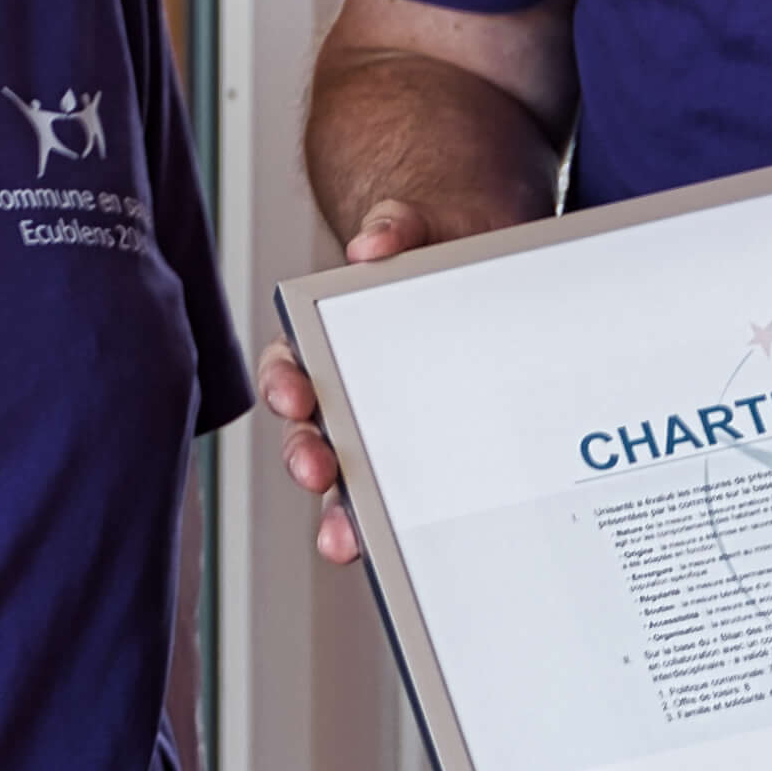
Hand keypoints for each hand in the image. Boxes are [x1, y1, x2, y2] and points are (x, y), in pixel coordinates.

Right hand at [255, 203, 431, 568]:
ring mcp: (387, 435)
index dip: (284, 387)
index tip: (295, 398)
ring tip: (350, 539)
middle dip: (308, 461)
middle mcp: (348, 400)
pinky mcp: (430, 458)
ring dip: (342, 516)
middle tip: (318, 472)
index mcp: (327, 347)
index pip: (289, 371)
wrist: (488, 265)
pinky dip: (408, 520)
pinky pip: (414, 499)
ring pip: (352, 487)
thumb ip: (393, 231)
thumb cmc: (434, 255)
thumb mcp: (414, 230)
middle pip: (313, 440)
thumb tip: (374, 247)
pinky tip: (418, 540)